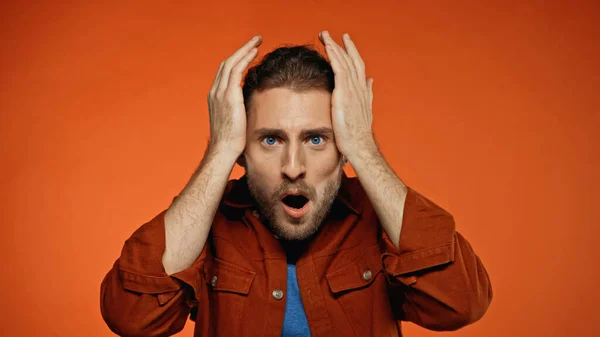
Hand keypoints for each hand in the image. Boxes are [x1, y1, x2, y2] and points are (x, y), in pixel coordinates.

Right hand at [208, 35, 261, 154]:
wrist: (224, 150)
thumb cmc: (231, 142)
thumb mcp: (235, 123)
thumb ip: (240, 112)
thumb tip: (251, 111)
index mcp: (215, 98)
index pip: (224, 73)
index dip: (236, 61)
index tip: (248, 54)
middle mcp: (215, 92)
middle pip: (226, 63)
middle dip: (241, 50)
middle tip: (254, 42)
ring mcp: (220, 92)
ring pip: (231, 62)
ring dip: (244, 49)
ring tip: (257, 41)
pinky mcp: (229, 95)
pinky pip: (236, 69)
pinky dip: (245, 58)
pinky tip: (254, 52)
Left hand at [318, 31, 375, 157]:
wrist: (359, 145)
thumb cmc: (358, 134)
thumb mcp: (364, 110)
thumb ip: (367, 93)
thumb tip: (370, 80)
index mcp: (362, 91)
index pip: (357, 67)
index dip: (351, 52)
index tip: (345, 41)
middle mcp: (359, 87)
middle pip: (351, 60)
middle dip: (342, 45)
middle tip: (330, 34)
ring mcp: (353, 90)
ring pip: (344, 61)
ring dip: (334, 46)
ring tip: (324, 35)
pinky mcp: (344, 93)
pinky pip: (339, 69)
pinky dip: (335, 56)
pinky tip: (328, 47)